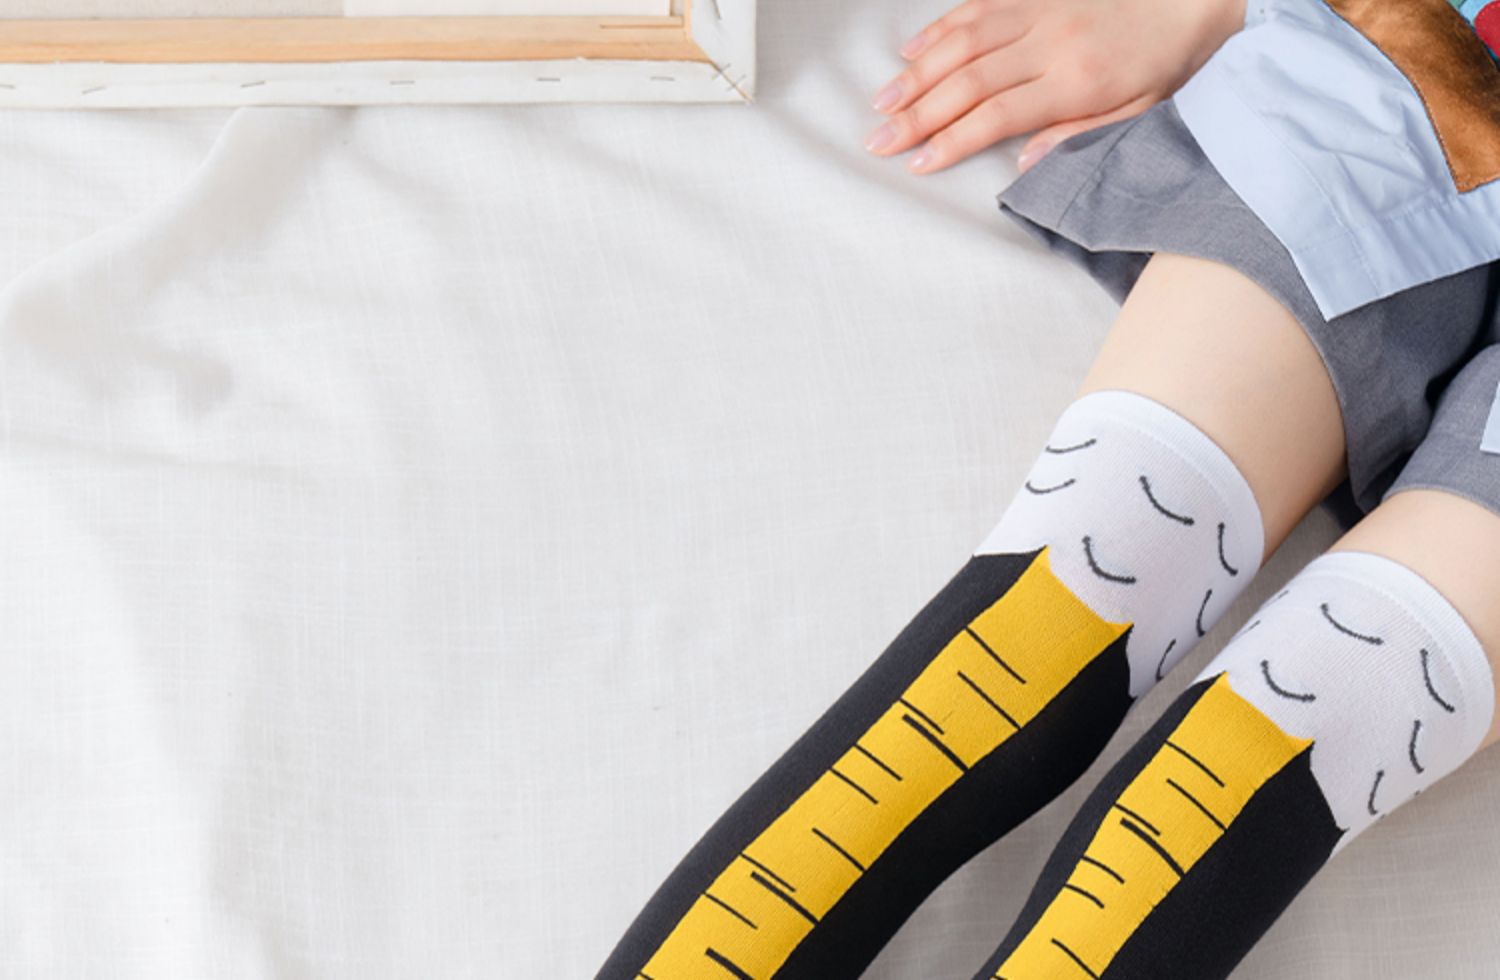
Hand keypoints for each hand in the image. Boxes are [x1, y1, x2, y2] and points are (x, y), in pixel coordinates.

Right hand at [866, 0, 1246, 173]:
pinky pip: (978, 7)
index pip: (997, 116)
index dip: (952, 140)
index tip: (917, 163)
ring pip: (964, 41)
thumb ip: (1075, 140)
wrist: (1190, 2)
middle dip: (918, 114)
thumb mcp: (1134, 117)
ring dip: (917, 73)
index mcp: (1076, 81)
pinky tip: (911, 50)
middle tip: (878, 141)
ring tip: (882, 103)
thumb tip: (1021, 165)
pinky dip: (940, 29)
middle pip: (969, 81)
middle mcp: (1050, 43)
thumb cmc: (1163, 68)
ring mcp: (1039, 12)